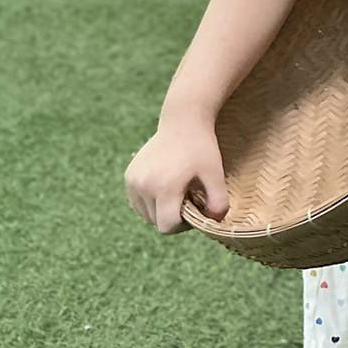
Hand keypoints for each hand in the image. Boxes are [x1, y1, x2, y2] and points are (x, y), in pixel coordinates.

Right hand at [124, 113, 228, 232]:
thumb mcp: (216, 175)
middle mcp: (143, 186)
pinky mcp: (128, 175)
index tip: (195, 207)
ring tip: (177, 189)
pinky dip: (151, 201)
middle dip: (173, 215)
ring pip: (146, 214)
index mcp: (164, 188)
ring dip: (161, 209)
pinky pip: (138, 202)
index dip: (183, 225)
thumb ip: (219, 203)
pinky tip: (165, 185)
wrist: (183, 120)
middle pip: (156, 221)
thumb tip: (214, 223)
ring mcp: (133, 180)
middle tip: (189, 195)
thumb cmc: (202, 148)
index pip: (167, 227)